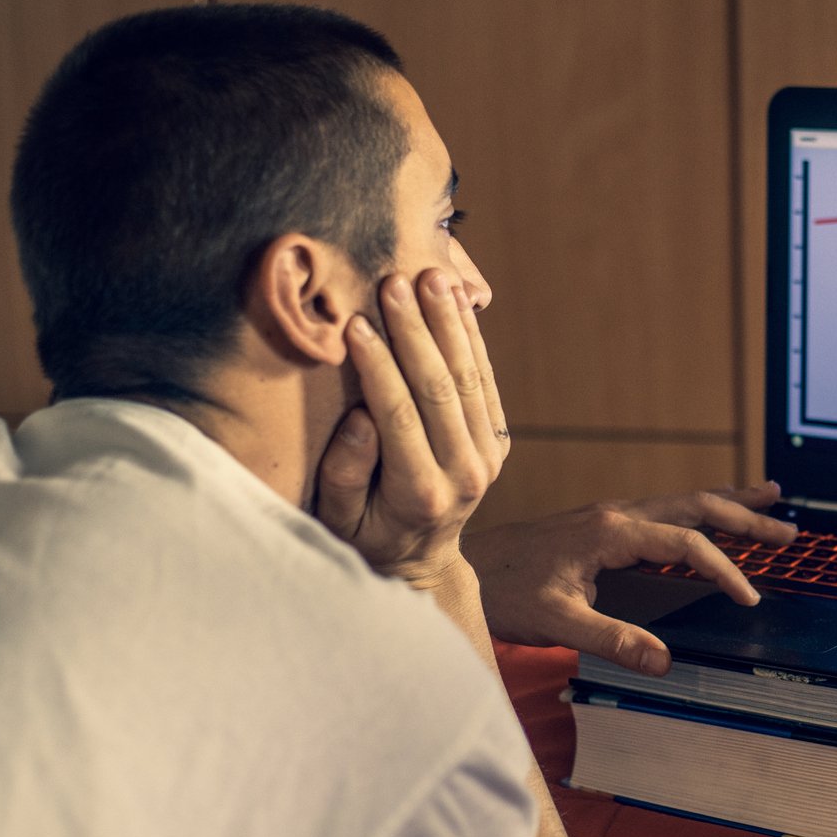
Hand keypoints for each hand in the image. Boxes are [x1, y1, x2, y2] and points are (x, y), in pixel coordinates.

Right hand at [315, 268, 508, 584]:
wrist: (422, 559)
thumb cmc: (365, 536)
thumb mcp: (339, 521)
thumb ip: (345, 475)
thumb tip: (360, 417)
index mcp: (421, 494)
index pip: (399, 417)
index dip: (378, 368)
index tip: (355, 324)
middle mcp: (465, 474)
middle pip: (440, 389)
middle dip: (416, 331)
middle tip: (393, 282)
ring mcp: (489, 456)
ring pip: (470, 377)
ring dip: (450, 322)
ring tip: (432, 276)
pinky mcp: (498, 439)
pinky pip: (485, 380)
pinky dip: (473, 337)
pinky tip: (458, 298)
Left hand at [463, 482, 799, 674]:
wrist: (458, 565)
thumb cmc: (500, 590)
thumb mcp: (555, 621)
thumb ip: (611, 639)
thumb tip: (666, 661)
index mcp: (610, 531)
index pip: (687, 543)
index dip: (725, 570)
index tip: (750, 599)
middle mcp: (614, 514)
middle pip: (695, 506)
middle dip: (745, 516)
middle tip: (789, 530)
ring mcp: (607, 516)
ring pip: (680, 501)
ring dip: (726, 504)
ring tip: (768, 499)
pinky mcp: (598, 526)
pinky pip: (661, 512)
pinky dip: (695, 512)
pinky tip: (705, 518)